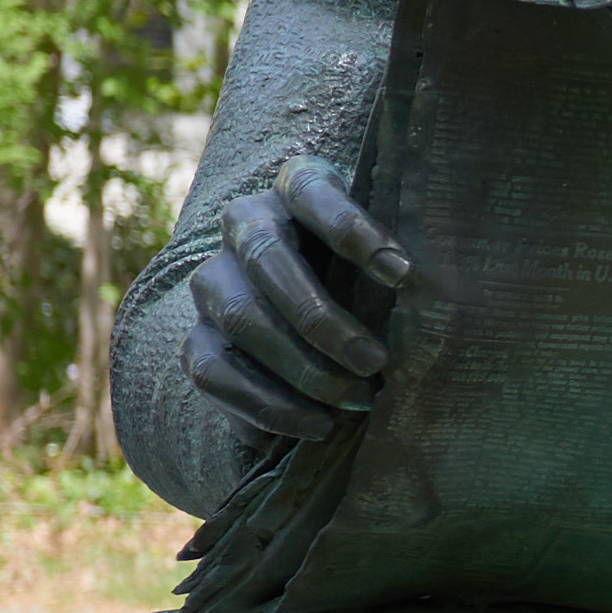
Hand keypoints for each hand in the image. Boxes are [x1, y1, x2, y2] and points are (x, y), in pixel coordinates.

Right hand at [180, 159, 412, 447]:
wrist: (311, 324)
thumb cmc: (372, 280)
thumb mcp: (386, 261)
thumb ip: (395, 268)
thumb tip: (414, 293)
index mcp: (295, 186)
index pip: (312, 190)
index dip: (352, 229)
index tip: (403, 273)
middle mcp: (244, 224)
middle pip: (268, 259)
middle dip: (325, 319)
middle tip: (377, 362)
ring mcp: (213, 281)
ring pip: (243, 318)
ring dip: (303, 368)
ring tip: (357, 401)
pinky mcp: (197, 340)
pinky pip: (216, 372)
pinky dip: (269, 406)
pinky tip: (319, 425)